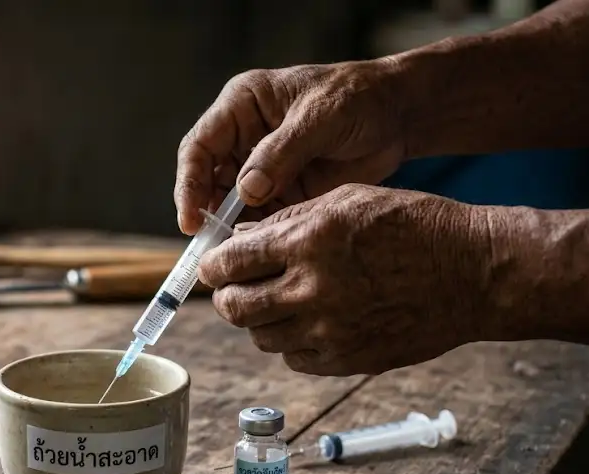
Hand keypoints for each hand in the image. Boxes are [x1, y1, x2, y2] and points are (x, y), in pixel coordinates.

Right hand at [174, 60, 405, 234]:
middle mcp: (243, 138)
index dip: (189, 184)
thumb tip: (246, 190)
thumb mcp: (321, 116)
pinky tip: (259, 255)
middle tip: (212, 250)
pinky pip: (259, 219)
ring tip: (233, 259)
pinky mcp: (281, 192)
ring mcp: (261, 168)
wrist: (399, 116)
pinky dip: (256, 238)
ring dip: (230, 231)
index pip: (199, 147)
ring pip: (230, 206)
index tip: (193, 220)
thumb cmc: (359, 98)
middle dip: (208, 215)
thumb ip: (282, 152)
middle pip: (208, 181)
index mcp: (242, 106)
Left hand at [196, 184, 493, 375]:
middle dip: (227, 296)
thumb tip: (239, 239)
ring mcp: (328, 331)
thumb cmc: (414, 226)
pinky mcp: (346, 359)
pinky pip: (294, 359)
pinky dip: (291, 343)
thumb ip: (288, 221)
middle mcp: (311, 290)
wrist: (473, 273)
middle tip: (235, 289)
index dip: (214, 266)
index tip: (214, 266)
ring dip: (260, 321)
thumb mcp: (348, 201)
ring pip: (261, 337)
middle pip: (235, 307)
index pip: (229, 263)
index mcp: (308, 241)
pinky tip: (308, 323)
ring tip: (278, 303)